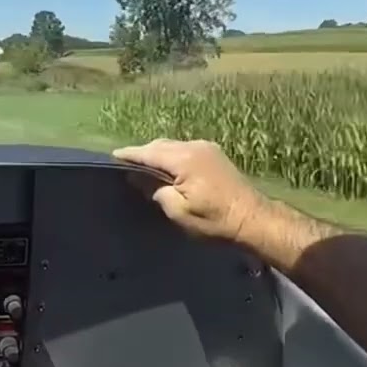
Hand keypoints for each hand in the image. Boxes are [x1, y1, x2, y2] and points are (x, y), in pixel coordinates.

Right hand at [113, 138, 266, 242]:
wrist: (254, 220)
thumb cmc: (215, 221)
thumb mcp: (179, 211)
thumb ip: (154, 191)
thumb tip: (137, 178)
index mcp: (184, 159)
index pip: (147, 152)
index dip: (128, 155)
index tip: (111, 157)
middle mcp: (194, 146)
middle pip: (159, 145)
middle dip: (142, 153)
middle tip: (125, 166)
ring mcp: (207, 148)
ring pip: (172, 146)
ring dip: (157, 154)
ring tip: (143, 168)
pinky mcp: (214, 155)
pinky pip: (184, 149)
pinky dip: (171, 156)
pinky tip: (166, 169)